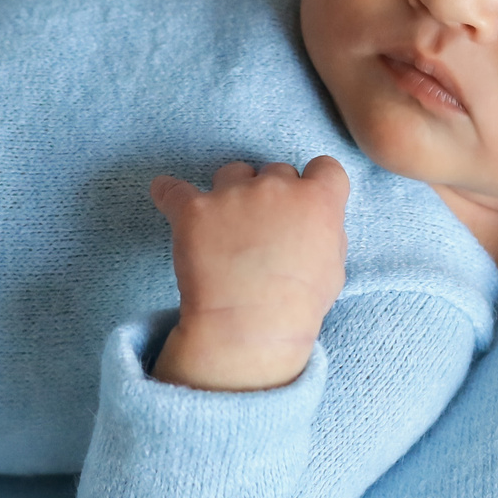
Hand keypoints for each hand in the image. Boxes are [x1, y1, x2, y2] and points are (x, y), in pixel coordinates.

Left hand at [147, 157, 349, 390]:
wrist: (250, 329)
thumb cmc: (296, 308)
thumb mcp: (333, 271)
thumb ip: (327, 233)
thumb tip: (313, 220)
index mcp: (317, 202)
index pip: (324, 168)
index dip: (312, 183)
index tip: (301, 199)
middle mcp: (277, 189)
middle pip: (275, 172)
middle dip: (270, 195)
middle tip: (261, 229)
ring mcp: (234, 195)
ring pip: (232, 174)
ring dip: (230, 194)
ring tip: (223, 230)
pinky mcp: (194, 210)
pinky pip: (172, 188)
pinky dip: (168, 192)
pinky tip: (165, 195)